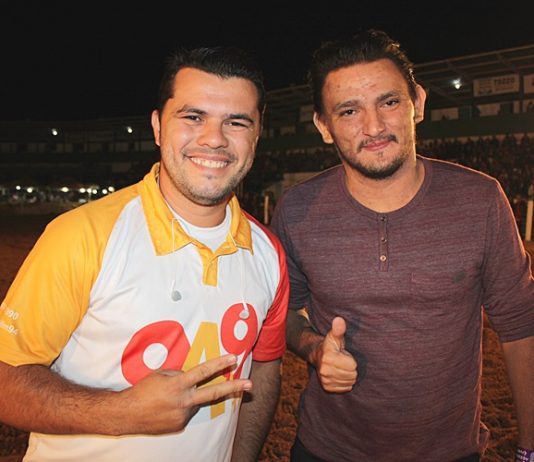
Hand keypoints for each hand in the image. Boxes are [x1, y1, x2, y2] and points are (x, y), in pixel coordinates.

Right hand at [119, 354, 250, 434]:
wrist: (127, 415)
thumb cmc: (143, 390)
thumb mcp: (161, 374)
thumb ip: (180, 374)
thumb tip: (194, 375)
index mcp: (178, 385)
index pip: (203, 372)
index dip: (219, 364)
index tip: (233, 358)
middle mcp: (183, 402)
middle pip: (213, 393)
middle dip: (234, 387)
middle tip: (249, 384)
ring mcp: (182, 416)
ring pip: (195, 402)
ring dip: (189, 398)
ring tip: (168, 398)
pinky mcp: (179, 426)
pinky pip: (186, 412)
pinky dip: (181, 407)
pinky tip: (167, 407)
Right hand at [313, 317, 356, 392]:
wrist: (318, 356)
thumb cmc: (331, 345)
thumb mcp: (334, 336)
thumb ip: (338, 329)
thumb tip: (339, 319)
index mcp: (328, 357)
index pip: (352, 365)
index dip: (351, 359)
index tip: (343, 355)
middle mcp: (325, 371)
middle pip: (352, 375)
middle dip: (351, 368)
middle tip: (343, 361)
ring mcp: (325, 380)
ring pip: (350, 382)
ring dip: (348, 375)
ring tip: (341, 367)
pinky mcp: (327, 388)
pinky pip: (345, 388)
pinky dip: (345, 382)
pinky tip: (339, 374)